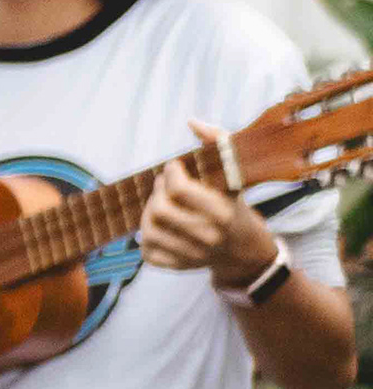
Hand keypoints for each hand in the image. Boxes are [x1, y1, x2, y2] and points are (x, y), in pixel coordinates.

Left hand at [139, 118, 280, 286]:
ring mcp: (192, 256)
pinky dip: (146, 239)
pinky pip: (146, 253)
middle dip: (157, 191)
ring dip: (147, 213)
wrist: (243, 250)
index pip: (178, 190)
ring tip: (160, 204)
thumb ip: (219, 143)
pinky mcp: (177, 267)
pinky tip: (159, 226)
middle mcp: (208, 238)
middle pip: (159, 210)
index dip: (170, 173)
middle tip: (165, 186)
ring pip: (148, 231)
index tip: (174, 168)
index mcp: (223, 213)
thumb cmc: (233, 203)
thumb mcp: (234, 174)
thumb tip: (192, 121)